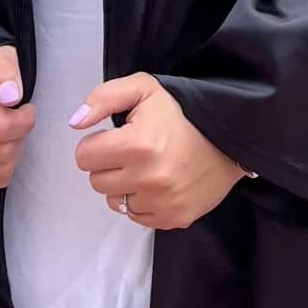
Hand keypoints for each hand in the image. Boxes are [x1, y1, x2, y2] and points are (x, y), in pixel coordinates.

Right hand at [0, 45, 32, 189]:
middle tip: (16, 120)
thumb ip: (5, 70)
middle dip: (19, 137)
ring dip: (12, 153)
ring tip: (5, 133)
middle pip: (3, 152)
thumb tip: (11, 96)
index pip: (3, 128)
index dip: (26, 120)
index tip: (27, 108)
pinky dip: (1, 168)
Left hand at [68, 72, 247, 229]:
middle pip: (96, 181)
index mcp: (137, 144)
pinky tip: (158, 184)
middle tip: (132, 151)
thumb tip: (75, 122)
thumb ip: (104, 98)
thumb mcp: (145, 89)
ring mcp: (162, 202)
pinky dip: (142, 202)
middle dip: (109, 165)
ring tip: (147, 167)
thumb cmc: (184, 112)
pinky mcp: (174, 218)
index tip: (116, 137)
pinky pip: (137, 217)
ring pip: (115, 201)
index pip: (84, 156)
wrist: (232, 138)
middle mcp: (148, 178)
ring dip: (124, 185)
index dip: (97, 143)